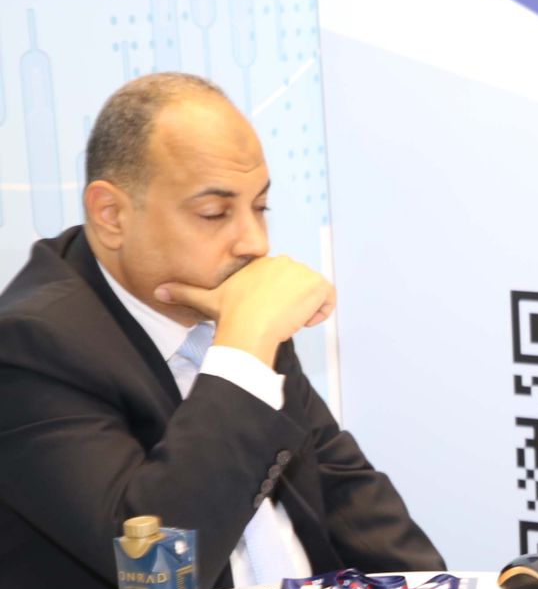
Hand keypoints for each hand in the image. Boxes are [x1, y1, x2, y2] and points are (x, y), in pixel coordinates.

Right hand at [157, 256, 335, 364]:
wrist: (249, 326)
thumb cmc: (229, 316)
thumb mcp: (205, 300)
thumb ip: (184, 292)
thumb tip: (157, 291)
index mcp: (261, 264)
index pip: (281, 282)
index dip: (277, 300)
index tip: (267, 314)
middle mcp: (282, 262)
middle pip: (298, 287)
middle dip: (291, 305)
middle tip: (275, 320)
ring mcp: (301, 272)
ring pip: (313, 294)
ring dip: (305, 310)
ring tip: (286, 321)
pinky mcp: (316, 284)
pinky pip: (328, 299)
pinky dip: (321, 313)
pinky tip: (302, 322)